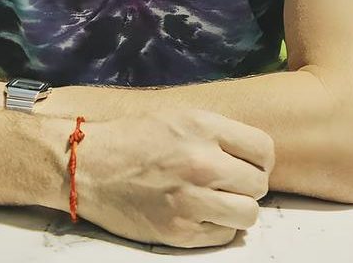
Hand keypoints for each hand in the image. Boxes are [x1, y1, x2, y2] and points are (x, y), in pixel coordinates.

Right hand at [74, 107, 273, 248]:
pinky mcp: (179, 231)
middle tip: (229, 185)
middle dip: (248, 185)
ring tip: (217, 203)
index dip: (260, 160)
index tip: (247, 164)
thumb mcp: (178, 117)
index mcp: (203, 128)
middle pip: (259, 184)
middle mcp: (201, 163)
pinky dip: (216, 228)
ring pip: (248, 214)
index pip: (264, 150)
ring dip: (237, 210)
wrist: (88, 166)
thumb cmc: (132, 138)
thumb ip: (217, 132)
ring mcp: (191, 200)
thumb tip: (252, 153)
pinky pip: (223, 236)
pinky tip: (197, 215)